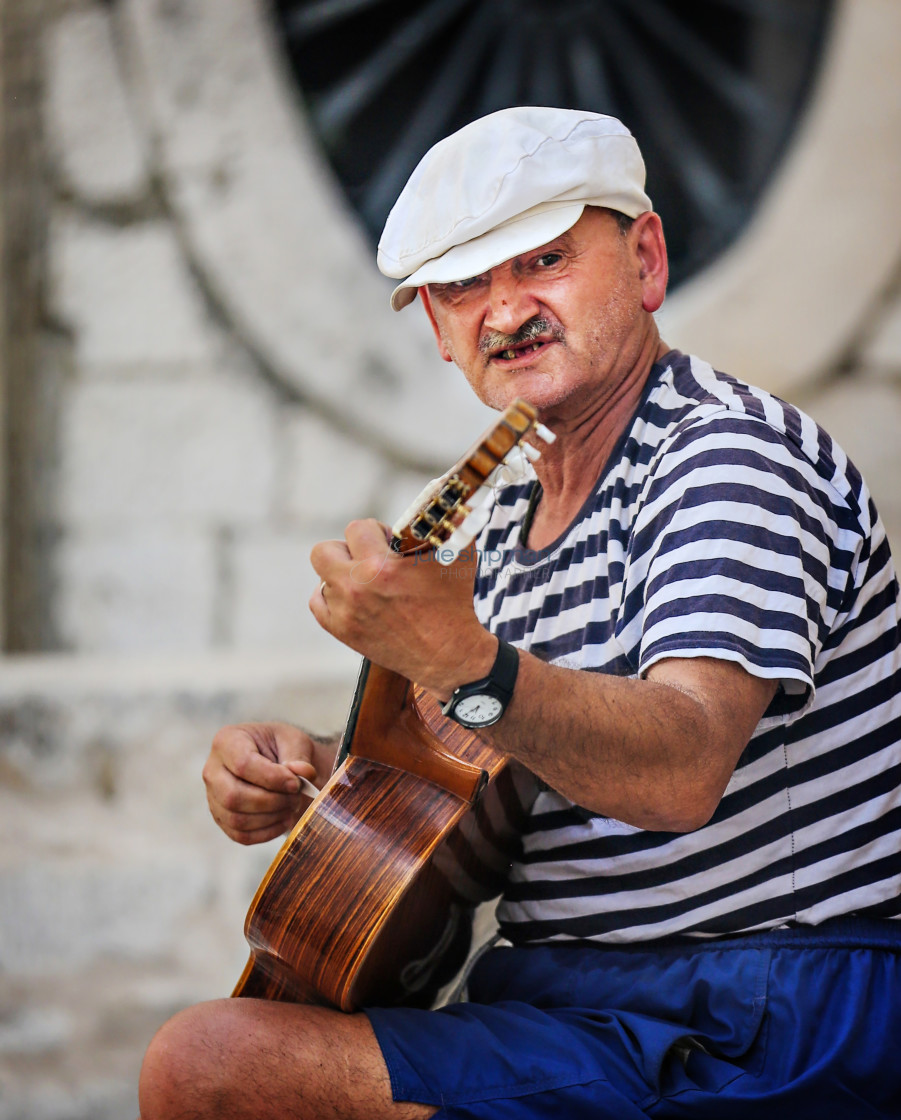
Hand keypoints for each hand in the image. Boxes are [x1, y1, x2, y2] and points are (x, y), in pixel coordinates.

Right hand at [202, 722, 335, 844]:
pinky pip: (240, 835)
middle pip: (233, 796)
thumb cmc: (282, 746)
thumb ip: (299, 757)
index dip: (272, 778)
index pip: (243, 764)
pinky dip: (266, 833)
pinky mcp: (222, 818)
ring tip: (292, 806)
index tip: (296, 783)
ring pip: (236, 819)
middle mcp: (213, 769)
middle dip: (271, 802)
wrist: (277, 760)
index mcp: (227, 741)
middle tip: (295, 797)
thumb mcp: (293, 741)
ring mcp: (213, 796)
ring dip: (271, 818)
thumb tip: (304, 773)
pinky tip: (284, 820)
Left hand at [309, 519, 495, 698]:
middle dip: (348, 549)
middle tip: (370, 558)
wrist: (449, 655)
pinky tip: (353, 596)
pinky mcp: (342, 631)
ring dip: (342, 572)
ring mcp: (345, 612)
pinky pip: (317, 601)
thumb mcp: (458, 555)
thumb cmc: (454, 602)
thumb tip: (448, 495)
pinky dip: (331, 595)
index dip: (376, 531)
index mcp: (381, 567)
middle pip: (324, 550)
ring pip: (322, 575)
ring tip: (366, 579)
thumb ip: (451, 521)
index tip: (390, 542)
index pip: (357, 528)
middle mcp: (356, 589)